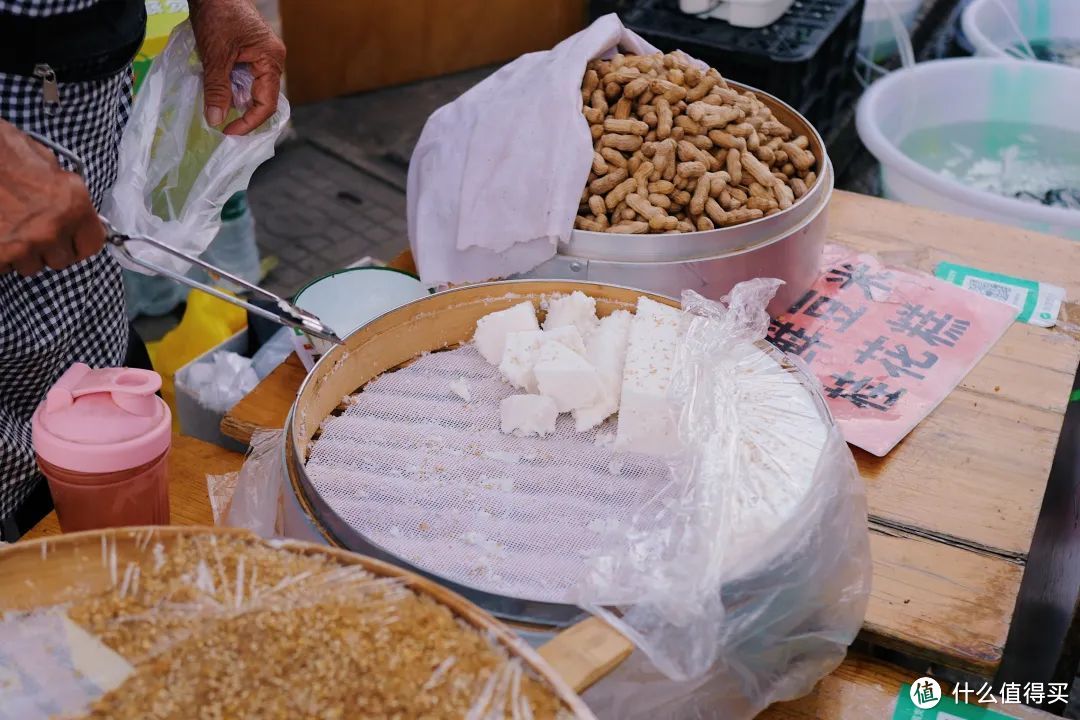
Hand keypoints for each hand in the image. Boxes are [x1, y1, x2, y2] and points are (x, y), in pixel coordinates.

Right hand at [0, 120, 104, 275]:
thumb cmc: (4, 152)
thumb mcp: (45, 161)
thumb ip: (63, 190)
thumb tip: (71, 206)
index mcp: (73, 205)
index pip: (92, 245)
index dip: (80, 242)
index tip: (72, 239)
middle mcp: (52, 230)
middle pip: (61, 260)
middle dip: (49, 248)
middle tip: (33, 229)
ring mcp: (22, 246)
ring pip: (31, 265)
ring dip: (23, 252)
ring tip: (10, 227)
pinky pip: (5, 266)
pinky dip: (2, 255)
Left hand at [190, 0, 285, 135]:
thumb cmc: (218, 15)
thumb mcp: (215, 56)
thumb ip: (217, 89)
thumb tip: (216, 120)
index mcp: (271, 61)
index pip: (267, 103)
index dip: (249, 122)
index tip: (228, 132)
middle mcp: (272, 59)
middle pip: (263, 97)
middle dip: (242, 112)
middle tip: (221, 122)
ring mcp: (263, 54)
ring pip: (253, 87)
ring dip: (235, 98)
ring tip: (217, 106)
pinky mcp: (252, 50)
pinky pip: (246, 76)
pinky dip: (232, 85)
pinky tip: (218, 88)